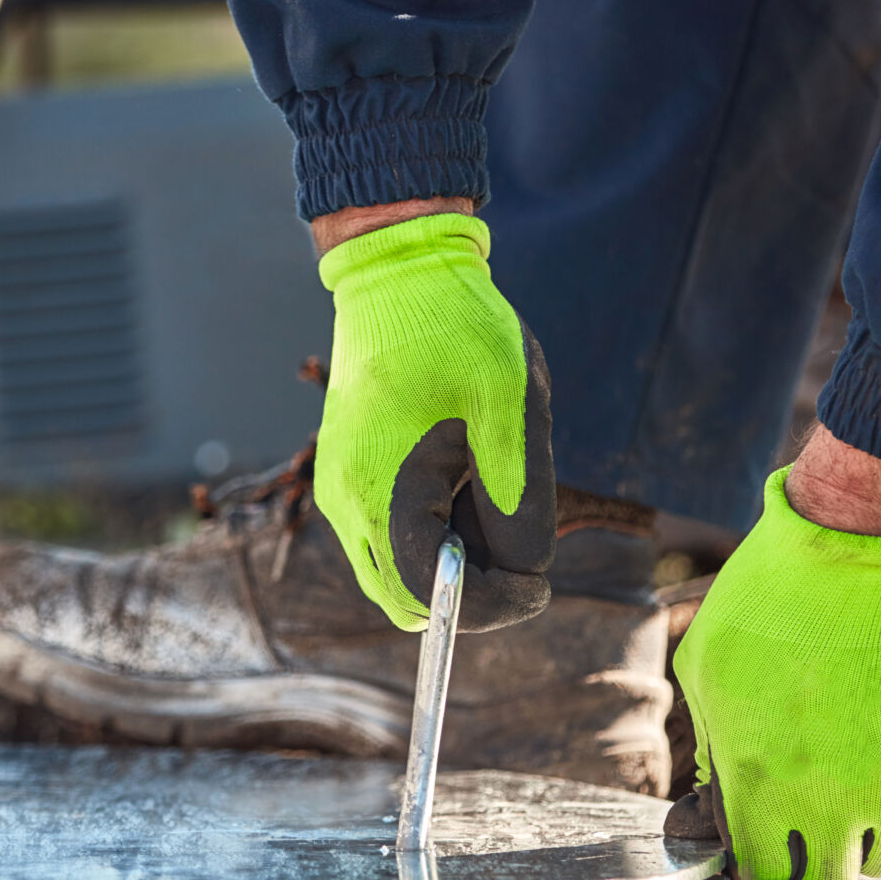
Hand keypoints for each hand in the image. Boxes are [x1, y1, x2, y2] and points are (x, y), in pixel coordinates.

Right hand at [313, 210, 555, 631]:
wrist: (399, 275)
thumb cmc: (459, 331)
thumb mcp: (511, 411)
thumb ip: (520, 500)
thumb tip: (527, 575)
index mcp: (381, 487)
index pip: (434, 594)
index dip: (495, 604)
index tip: (542, 583)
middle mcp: (345, 502)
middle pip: (408, 603)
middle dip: (471, 589)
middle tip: (514, 530)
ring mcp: (339, 493)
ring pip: (398, 577)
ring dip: (453, 562)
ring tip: (487, 486)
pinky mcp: (346, 481)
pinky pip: (390, 541)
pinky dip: (434, 536)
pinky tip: (463, 476)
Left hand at [672, 461, 880, 879]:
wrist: (861, 547)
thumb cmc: (769, 599)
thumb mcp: (706, 666)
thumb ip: (712, 742)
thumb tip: (719, 789)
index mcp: (758, 783)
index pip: (765, 874)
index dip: (766, 867)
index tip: (770, 848)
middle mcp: (829, 800)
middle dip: (818, 865)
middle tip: (815, 831)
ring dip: (868, 838)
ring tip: (854, 796)